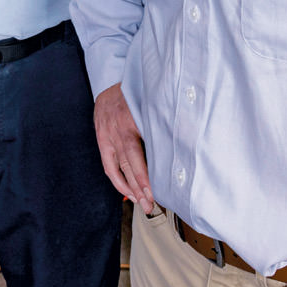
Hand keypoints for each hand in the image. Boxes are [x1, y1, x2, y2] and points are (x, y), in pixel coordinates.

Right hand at [93, 83, 152, 211]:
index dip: (148, 176)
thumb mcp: (152, 102)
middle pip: (130, 165)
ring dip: (130, 188)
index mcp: (132, 121)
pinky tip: (127, 190)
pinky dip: (117, 179)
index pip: (141, 155)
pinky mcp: (101, 139)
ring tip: (142, 203)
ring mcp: (107, 135)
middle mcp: (118, 130)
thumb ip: (162, 121)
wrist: (109, 80)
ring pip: (118, 168)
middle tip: (152, 205)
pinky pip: (108, 164)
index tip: (161, 191)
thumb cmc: (136, 92)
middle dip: (141, 188)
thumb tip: (185, 141)